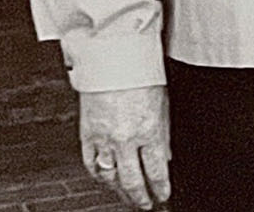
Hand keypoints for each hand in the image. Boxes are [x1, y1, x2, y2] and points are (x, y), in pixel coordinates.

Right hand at [79, 85, 171, 209]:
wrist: (113, 57)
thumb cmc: (141, 73)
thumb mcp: (163, 103)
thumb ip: (164, 133)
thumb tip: (166, 157)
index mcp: (149, 130)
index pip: (156, 171)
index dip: (161, 188)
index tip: (164, 196)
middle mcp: (126, 138)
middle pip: (132, 181)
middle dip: (141, 198)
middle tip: (146, 205)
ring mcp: (104, 138)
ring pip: (110, 178)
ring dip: (120, 192)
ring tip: (127, 197)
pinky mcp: (87, 134)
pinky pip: (91, 164)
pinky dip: (99, 176)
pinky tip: (106, 181)